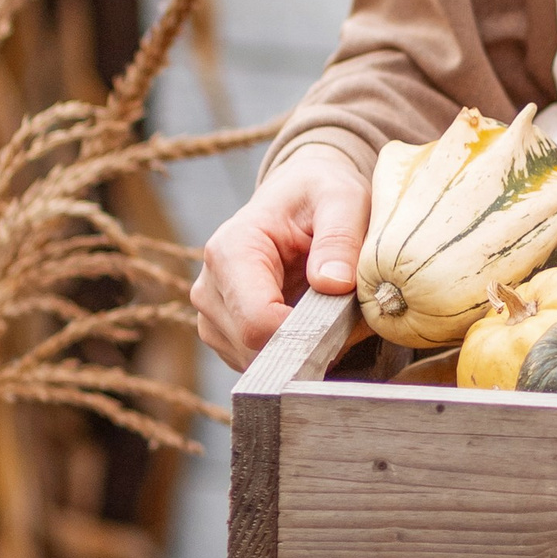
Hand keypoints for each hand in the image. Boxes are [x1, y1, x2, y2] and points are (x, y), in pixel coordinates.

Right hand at [193, 145, 371, 373]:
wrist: (300, 195)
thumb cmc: (320, 194)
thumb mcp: (343, 200)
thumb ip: (340, 239)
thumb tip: (332, 284)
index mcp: (231, 250)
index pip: (256, 322)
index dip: (303, 334)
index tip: (343, 322)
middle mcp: (209, 287)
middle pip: (254, 349)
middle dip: (305, 342)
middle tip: (347, 316)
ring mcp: (212, 315)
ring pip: (255, 362)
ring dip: (298, 350)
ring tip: (328, 312)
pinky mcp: (224, 334)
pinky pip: (258, 363)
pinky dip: (290, 352)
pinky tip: (311, 322)